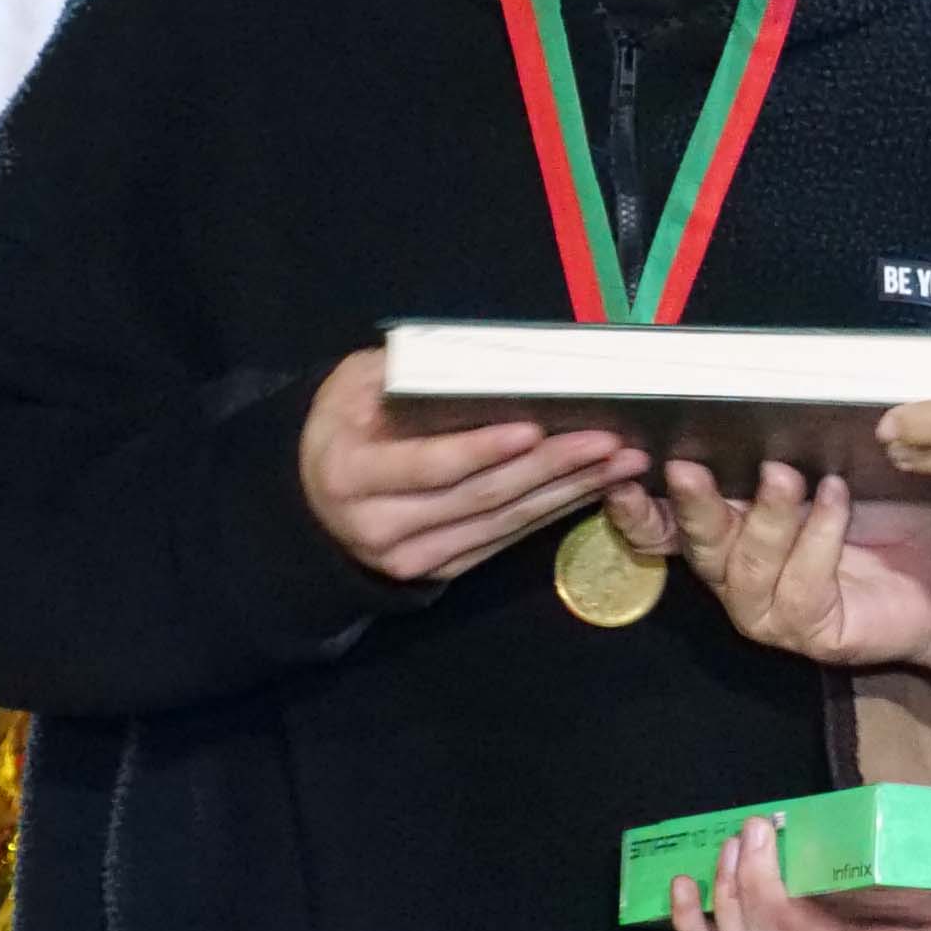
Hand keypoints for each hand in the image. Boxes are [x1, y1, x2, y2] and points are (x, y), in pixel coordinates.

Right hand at [298, 349, 645, 584]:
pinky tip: (590, 488)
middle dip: (552, 468)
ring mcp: (412, 558)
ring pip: (502, 524)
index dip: (482, 449)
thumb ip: (406, 374)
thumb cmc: (341, 422)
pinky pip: (504, 542)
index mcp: (353, 475)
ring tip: (620, 463)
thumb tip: (479, 359)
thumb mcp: (352, 384)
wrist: (309, 496)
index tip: (535, 429)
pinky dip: (551, 513)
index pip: (429, 465)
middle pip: (481, 497)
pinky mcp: (440, 571)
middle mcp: (381, 526)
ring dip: (568, 493)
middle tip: (609, 442)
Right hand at [609, 464, 930, 722]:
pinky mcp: (809, 632)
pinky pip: (800, 586)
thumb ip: (790, 445)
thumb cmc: (887, 514)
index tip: (623, 474)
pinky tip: (835, 501)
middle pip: (700, 542)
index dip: (638, 508)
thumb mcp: (833, 468)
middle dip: (694, 504)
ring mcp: (769, 610)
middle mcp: (738, 574)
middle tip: (691, 468)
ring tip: (787, 475)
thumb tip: (763, 391)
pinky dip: (817, 539)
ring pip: (747, 566)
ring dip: (767, 517)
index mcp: (731, 530)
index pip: (667, 526)